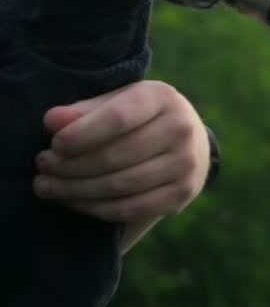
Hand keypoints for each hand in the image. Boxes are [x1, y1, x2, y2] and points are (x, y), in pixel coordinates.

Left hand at [34, 80, 211, 247]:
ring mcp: (186, 163)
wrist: (188, 141)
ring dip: (76, 190)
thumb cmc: (139, 118)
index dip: (81, 135)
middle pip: (116, 156)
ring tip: (48, 186)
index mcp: (163, 97)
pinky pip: (130, 208)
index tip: (54, 145)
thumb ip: (84, 111)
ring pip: (120, 185)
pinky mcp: (182, 193)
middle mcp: (181, 128)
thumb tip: (52, 121)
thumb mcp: (115, 102)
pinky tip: (73, 201)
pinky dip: (95, 208)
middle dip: (71, 166)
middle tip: (43, 167)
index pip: (118, 118)